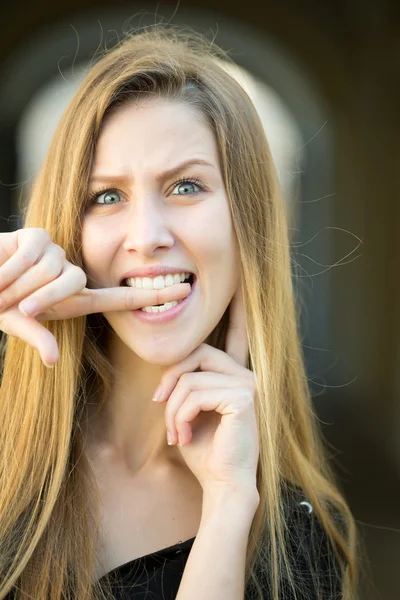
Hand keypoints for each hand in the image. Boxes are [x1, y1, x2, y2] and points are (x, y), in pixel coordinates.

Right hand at [0, 228, 190, 366]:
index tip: (184, 293)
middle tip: (13, 303)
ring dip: (19, 284)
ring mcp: (57, 253)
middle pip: (72, 284)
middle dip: (37, 298)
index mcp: (75, 299)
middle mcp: (71, 275)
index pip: (121, 298)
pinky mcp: (40, 236)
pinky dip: (10, 267)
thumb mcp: (18, 322)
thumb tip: (54, 361)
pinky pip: (33, 253)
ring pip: (51, 270)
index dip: (153, 297)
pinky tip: (0, 265)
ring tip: (4, 284)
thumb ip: (38, 337)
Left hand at [152, 280, 259, 493]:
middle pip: (197, 353)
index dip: (239, 310)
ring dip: (173, 409)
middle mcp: (246, 375)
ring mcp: (248, 384)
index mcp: (236, 376)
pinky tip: (183, 435)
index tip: (240, 287)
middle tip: (160, 405)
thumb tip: (172, 366)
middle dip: (170, 378)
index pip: (237, 336)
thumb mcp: (189, 412)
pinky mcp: (243, 397)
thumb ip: (187, 385)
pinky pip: (195, 393)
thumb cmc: (204, 451)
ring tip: (175, 433)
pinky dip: (180, 415)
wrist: (222, 486)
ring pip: (190, 378)